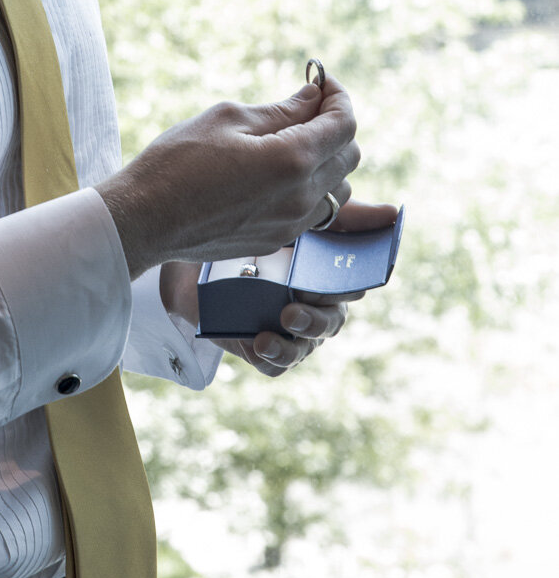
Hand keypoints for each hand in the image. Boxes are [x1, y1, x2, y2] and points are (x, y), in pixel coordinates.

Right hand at [100, 77, 360, 281]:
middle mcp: (301, 197)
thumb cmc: (178, 161)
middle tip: (306, 109)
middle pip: (349, 156)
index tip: (323, 84)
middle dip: (335, 127)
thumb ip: (281, 110)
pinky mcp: (277, 241)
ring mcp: (291, 224)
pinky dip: (311, 189)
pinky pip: (315, 213)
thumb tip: (314, 98)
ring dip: (328, 162)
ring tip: (293, 144)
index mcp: (291, 159)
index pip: (344, 124)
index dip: (339, 98)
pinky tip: (278, 176)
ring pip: (339, 190)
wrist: (145, 219)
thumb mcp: (228, 119)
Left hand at [159, 197, 398, 372]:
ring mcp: (284, 327)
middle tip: (298, 302)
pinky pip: (277, 364)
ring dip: (301, 336)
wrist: (184, 248)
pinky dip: (275, 357)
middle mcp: (309, 303)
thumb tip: (392, 213)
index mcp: (323, 273)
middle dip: (321, 314)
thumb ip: (340, 217)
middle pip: (334, 319)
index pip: (353, 287)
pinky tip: (261, 341)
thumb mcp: (292, 218)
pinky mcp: (258, 346)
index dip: (352, 288)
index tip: (343, 281)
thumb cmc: (247, 233)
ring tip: (283, 319)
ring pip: (308, 344)